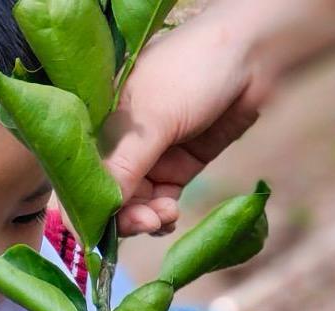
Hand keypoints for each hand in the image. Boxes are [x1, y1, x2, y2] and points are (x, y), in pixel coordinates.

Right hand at [103, 10, 273, 236]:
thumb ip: (122, 168)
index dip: (84, 207)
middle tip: (146, 222)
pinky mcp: (177, 168)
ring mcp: (150, 158)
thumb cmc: (194, 70)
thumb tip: (91, 215)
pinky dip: (162, 216)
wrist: (254, 53)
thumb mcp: (153, 121)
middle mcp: (120, 144)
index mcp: (101, 125)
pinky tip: (170, 218)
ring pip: (134, 204)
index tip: (96, 233)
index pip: (80, 175)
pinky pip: (159, 203)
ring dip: (147, 218)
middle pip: (108, 196)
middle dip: (123, 216)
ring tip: (166, 215)